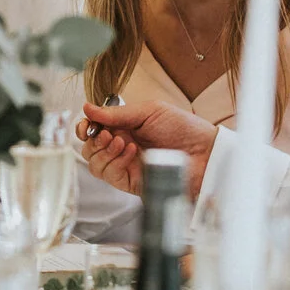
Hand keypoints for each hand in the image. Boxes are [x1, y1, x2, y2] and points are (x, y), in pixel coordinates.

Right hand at [79, 100, 216, 195]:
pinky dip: (116, 162)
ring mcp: (125, 165)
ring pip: (94, 163)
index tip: (88, 125)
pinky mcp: (130, 181)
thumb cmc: (183, 128)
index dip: (85, 127)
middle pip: (89, 147)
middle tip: (109, 134)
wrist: (204, 153)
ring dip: (103, 151)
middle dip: (94, 140)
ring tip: (122, 142)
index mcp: (124, 126)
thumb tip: (88, 107)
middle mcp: (121, 146)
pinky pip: (109, 175)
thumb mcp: (149, 111)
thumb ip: (117, 113)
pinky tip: (131, 152)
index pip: (94, 128)